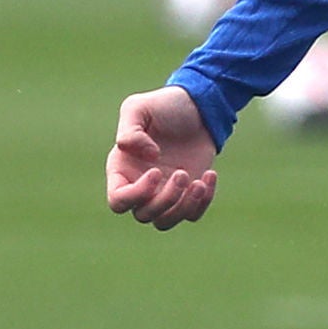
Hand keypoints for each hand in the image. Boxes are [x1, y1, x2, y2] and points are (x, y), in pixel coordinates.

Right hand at [107, 86, 220, 229]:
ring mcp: (163, 193)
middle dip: (166, 199)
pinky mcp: (188, 194)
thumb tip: (147, 159)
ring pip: (164, 222)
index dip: (135, 195)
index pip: (118, 201)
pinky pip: (191, 215)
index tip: (156, 171)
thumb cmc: (164, 106)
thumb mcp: (138, 107)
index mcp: (121, 169)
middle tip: (182, 173)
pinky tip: (209, 175)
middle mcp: (139, 186)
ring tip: (199, 182)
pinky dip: (202, 202)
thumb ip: (130, 130)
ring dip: (182, 208)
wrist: (197, 108)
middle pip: (144, 215)